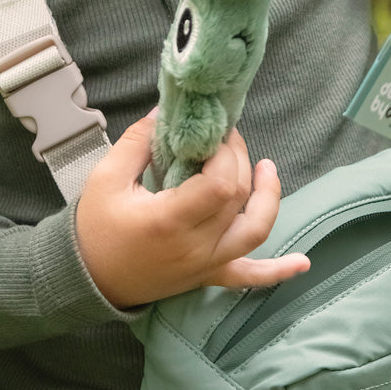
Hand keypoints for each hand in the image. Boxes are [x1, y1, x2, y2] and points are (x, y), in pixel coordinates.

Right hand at [74, 113, 308, 308]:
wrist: (87, 279)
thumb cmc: (94, 228)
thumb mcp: (105, 178)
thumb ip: (137, 143)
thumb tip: (164, 110)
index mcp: (170, 221)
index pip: (221, 184)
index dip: (227, 153)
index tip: (214, 132)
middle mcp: (195, 246)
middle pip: (239, 198)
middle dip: (240, 160)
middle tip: (227, 138)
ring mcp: (205, 265)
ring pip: (255, 233)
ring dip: (269, 199)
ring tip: (268, 169)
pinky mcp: (208, 276)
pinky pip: (249, 277)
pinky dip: (278, 272)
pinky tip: (303, 263)